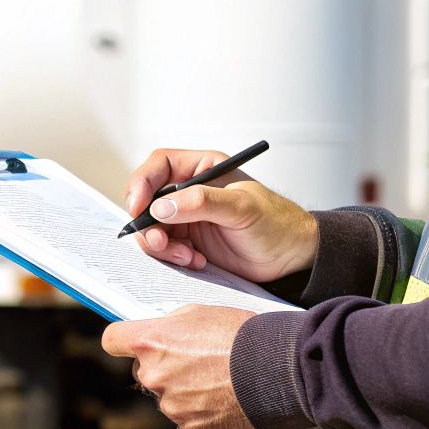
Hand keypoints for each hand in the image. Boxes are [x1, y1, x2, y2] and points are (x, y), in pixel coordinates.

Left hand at [101, 305, 257, 428]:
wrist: (279, 370)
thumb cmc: (242, 335)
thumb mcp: (201, 313)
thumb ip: (171, 325)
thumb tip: (160, 335)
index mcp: (151, 342)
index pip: (113, 340)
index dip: (123, 341)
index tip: (132, 343)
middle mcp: (154, 376)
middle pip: (144, 372)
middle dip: (164, 368)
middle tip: (198, 362)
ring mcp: (172, 407)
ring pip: (169, 398)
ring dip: (186, 393)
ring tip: (221, 381)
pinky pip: (189, 421)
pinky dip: (203, 414)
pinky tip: (226, 401)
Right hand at [123, 148, 318, 281]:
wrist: (290, 256)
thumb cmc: (276, 223)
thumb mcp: (241, 207)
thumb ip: (201, 203)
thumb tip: (161, 207)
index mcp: (203, 169)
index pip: (158, 166)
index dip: (141, 183)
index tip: (138, 207)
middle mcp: (189, 191)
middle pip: (147, 200)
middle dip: (148, 224)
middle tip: (160, 242)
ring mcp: (186, 218)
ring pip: (151, 228)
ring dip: (161, 246)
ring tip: (187, 257)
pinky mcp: (188, 242)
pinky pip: (163, 248)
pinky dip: (172, 258)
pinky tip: (196, 262)